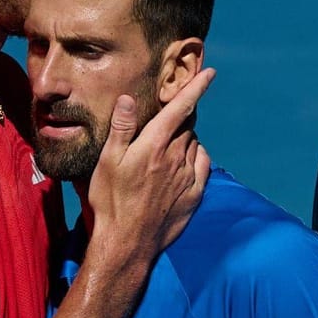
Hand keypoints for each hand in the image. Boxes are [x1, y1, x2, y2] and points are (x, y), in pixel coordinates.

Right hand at [83, 68, 214, 266]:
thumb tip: (128, 99)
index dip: (196, 88)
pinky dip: (196, 157)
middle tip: (165, 122)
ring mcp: (187, 177)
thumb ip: (121, 129)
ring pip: (194, 144)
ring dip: (185, 139)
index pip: (180, 108)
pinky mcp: (194, 195)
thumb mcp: (107, 163)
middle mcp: (175, 158)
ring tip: (165, 148)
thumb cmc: (111, 202)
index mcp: (154, 146)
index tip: (210, 73)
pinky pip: (202, 165)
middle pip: (187, 125)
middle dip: (181, 118)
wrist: (127, 243)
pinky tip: (183, 163)